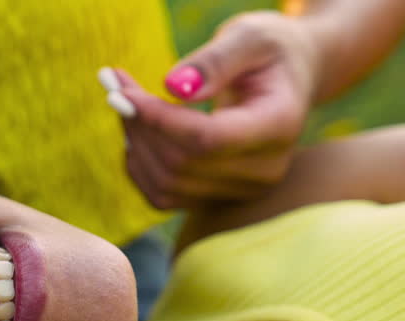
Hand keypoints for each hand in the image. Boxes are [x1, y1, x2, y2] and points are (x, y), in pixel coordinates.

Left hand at [101, 11, 322, 209]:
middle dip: (139, 123)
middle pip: (181, 163)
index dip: (157, 118)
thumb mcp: (251, 37)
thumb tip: (174, 87)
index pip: (207, 139)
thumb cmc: (271, 51)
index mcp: (278, 127)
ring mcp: (240, 191)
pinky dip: (139, 164)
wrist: (289, 81)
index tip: (119, 89)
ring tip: (126, 100)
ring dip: (134, 142)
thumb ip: (216, 60)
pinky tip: (138, 130)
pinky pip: (162, 195)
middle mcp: (263, 170)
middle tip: (114, 83)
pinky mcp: (218, 199)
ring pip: (166, 182)